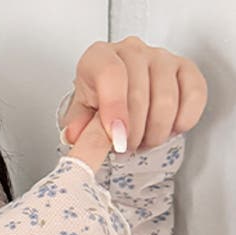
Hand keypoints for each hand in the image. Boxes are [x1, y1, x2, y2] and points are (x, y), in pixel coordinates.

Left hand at [62, 36, 206, 172]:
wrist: (116, 96)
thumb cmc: (96, 103)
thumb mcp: (79, 116)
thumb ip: (78, 125)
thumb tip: (76, 134)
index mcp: (99, 57)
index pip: (111, 75)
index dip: (115, 110)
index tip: (117, 138)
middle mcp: (131, 51)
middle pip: (139, 94)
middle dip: (133, 133)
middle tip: (126, 148)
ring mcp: (161, 56)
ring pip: (167, 100)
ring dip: (155, 132)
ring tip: (143, 141)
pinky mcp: (185, 67)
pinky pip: (195, 94)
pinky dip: (184, 120)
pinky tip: (169, 130)